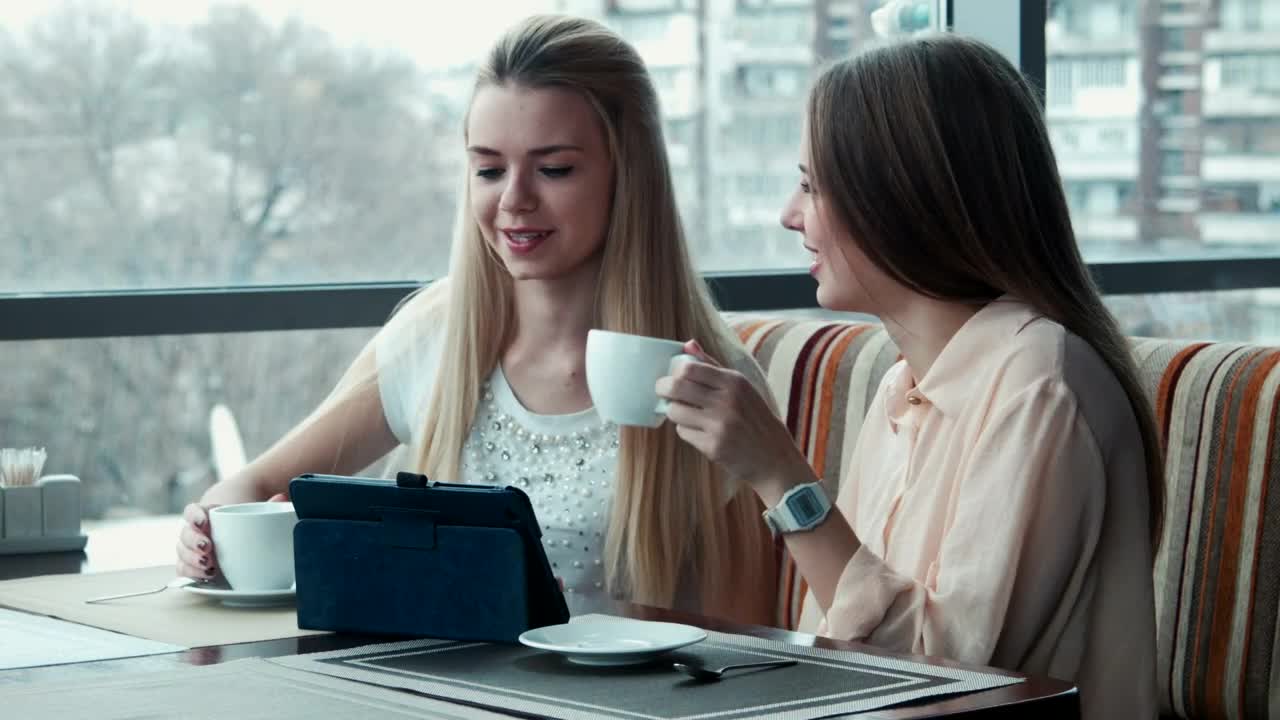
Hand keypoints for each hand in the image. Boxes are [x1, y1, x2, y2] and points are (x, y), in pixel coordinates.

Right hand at [175, 493, 286, 580]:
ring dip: (191, 560)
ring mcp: (191, 548)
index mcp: (206, 513)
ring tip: (209, 567)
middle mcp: (195, 531)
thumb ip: (269, 505)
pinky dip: (191, 573)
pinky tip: (205, 577)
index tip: (204, 522)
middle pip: (185, 534)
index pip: (191, 511)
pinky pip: (183, 569)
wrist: (237, 530)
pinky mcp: (192, 564)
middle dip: (194, 542)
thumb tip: (282, 497)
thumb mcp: (256, 509)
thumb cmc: (245, 517)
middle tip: (208, 548)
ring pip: (181, 552)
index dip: (194, 516)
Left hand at [656, 340, 815, 500]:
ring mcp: (719, 426)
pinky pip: (683, 432)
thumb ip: (713, 365)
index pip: (690, 368)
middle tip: (663, 392)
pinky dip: (687, 431)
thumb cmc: (754, 417)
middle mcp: (727, 401)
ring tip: (686, 414)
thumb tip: (688, 344)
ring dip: (675, 412)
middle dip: (663, 389)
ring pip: (675, 411)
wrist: (774, 456)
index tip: (673, 377)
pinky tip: (700, 431)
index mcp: (735, 382)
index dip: (675, 372)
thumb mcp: (742, 387)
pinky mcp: (713, 447)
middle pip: (675, 387)